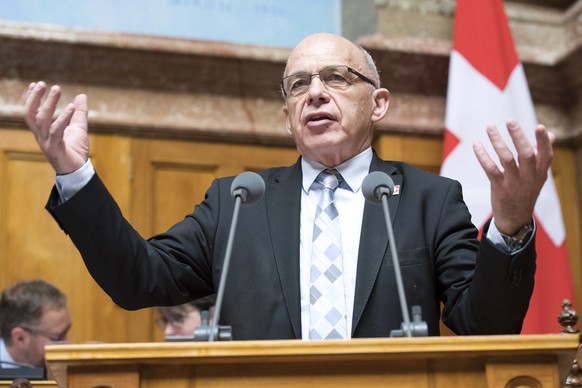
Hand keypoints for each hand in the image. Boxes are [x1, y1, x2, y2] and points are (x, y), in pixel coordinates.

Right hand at [23, 81, 88, 174]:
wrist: (79, 171)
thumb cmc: (76, 151)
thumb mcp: (79, 127)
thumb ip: (79, 112)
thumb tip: (81, 95)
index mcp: (43, 130)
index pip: (32, 112)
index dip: (31, 98)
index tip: (35, 84)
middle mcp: (41, 135)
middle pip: (30, 114)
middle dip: (34, 98)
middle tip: (43, 84)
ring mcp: (46, 142)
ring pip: (41, 119)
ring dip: (48, 103)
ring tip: (56, 89)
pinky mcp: (55, 148)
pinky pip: (56, 130)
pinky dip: (63, 118)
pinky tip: (71, 107)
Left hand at [473, 119, 553, 234]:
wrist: (515, 218)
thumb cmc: (526, 191)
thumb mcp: (538, 175)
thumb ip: (541, 156)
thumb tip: (552, 135)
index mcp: (540, 173)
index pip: (546, 155)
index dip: (543, 141)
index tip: (540, 126)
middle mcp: (529, 177)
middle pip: (525, 154)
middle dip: (518, 136)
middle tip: (510, 121)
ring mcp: (514, 183)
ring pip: (506, 159)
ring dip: (497, 141)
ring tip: (490, 127)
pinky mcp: (500, 187)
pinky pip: (490, 169)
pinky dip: (483, 156)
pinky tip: (476, 145)